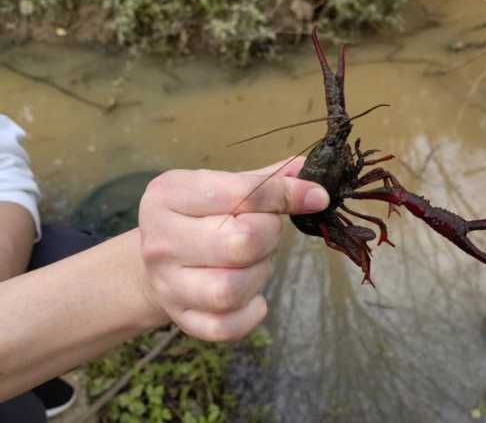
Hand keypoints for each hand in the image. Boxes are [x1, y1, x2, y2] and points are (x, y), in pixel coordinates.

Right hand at [138, 158, 328, 341]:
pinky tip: (253, 297)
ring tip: (256, 261)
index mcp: (169, 195)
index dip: (286, 194)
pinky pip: (225, 327)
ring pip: (231, 288)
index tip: (316, 197)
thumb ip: (263, 180)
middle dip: (270, 235)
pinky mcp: (181, 317)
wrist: (157, 257)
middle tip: (267, 231)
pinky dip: (250, 314)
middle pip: (240, 242)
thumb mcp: (220, 186)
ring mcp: (167, 284)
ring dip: (260, 274)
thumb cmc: (197, 216)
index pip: (239, 193)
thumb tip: (307, 170)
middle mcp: (161, 240)